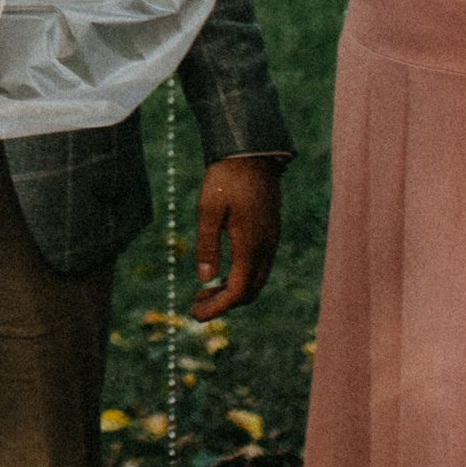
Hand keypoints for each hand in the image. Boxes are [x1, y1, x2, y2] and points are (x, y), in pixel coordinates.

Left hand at [190, 157, 282, 313]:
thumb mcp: (208, 210)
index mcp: (251, 245)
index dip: (217, 307)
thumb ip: (207, 245)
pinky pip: (258, 265)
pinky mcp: (270, 231)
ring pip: (256, 279)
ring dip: (232, 290)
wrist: (252, 152)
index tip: (195, 314)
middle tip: (196, 304)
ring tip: (204, 291)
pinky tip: (222, 271)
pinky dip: (240, 276)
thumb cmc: (226, 178)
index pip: (238, 292)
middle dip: (224, 303)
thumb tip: (205, 279)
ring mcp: (271, 239)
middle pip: (250, 291)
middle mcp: (266, 246)